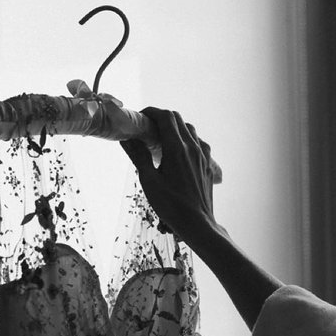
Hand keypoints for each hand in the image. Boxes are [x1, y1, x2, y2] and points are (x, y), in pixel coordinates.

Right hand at [120, 108, 217, 245]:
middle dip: (161, 118)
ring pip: (189, 129)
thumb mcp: (149, 181)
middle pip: (177, 119)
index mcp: (176, 148)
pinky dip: (187, 140)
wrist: (197, 223)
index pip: (165, 117)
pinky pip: (199, 143)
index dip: (151, 112)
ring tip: (162, 141)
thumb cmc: (171, 206)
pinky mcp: (208, 164)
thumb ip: (138, 156)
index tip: (141, 118)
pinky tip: (179, 153)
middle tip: (147, 129)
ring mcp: (203, 155)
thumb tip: (126, 139)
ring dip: (175, 128)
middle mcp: (192, 147)